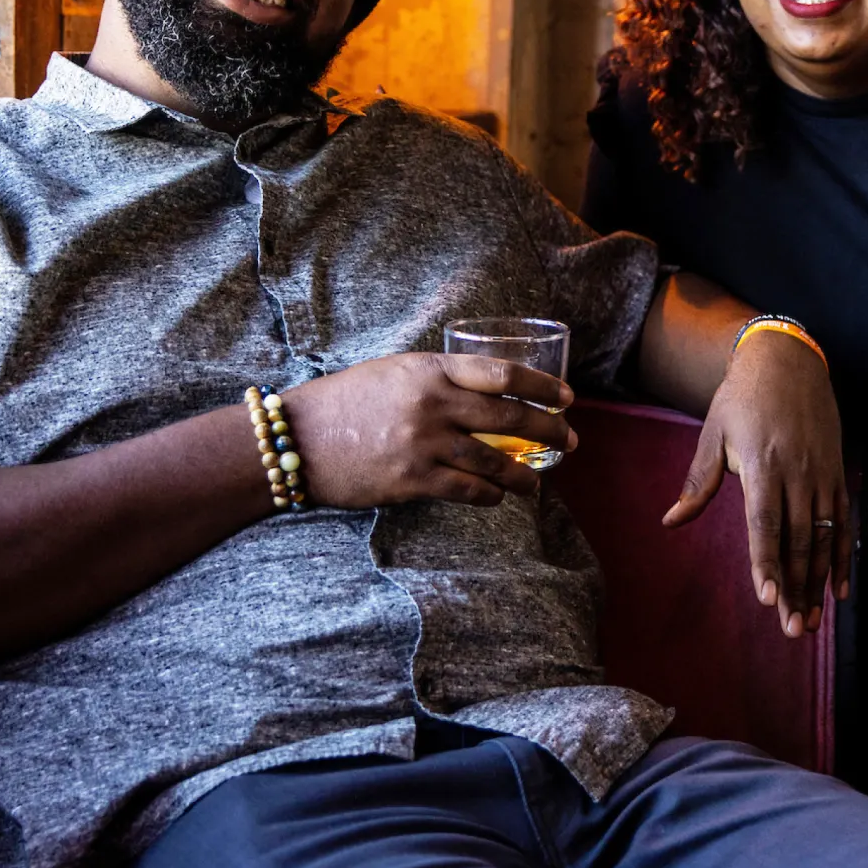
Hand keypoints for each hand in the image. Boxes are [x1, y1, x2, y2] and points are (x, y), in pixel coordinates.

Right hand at [283, 353, 574, 507]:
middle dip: (548, 430)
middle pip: (509, 418)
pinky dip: (490, 496)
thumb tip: (485, 391)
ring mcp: (423, 445)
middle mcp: (432, 404)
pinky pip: (467, 491)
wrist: (298, 438)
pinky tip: (499, 497)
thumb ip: (438, 378)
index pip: (502, 374)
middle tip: (570, 440)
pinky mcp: (412, 481)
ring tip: (538, 480)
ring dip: (524, 474)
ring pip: (494, 462)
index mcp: (430, 370)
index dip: (542, 386)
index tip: (565, 397)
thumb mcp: (394, 371)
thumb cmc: (345, 400)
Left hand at [662, 330, 846, 638]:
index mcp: (763, 464)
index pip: (765, 524)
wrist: (787, 360)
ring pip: (822, 538)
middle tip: (792, 629)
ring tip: (810, 620)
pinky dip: (842, 557)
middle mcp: (797, 473)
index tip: (768, 598)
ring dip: (818, 582)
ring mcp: (822, 474)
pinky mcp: (836, 473)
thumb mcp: (714, 433)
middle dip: (795, 587)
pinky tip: (839, 589)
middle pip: (797, 540)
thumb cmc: (741, 398)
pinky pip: (843, 523)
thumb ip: (698, 482)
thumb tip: (671, 522)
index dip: (766, 562)